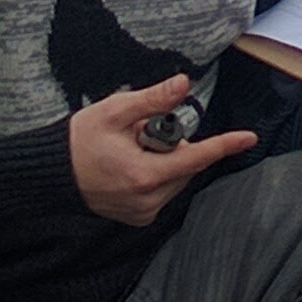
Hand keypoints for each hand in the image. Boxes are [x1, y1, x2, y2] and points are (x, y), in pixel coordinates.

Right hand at [66, 74, 252, 223]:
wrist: (53, 173)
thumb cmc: (81, 140)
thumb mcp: (116, 110)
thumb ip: (153, 99)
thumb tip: (183, 84)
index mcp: (144, 174)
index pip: (195, 158)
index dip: (224, 145)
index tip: (248, 138)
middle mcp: (147, 200)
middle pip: (186, 165)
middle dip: (173, 143)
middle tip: (140, 132)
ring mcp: (142, 212)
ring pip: (176, 178)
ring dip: (165, 159)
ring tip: (131, 148)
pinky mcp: (138, 217)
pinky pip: (163, 190)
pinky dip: (157, 173)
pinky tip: (130, 164)